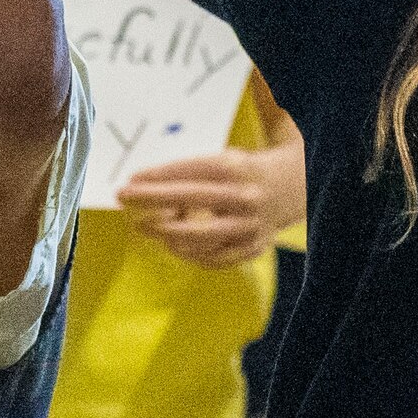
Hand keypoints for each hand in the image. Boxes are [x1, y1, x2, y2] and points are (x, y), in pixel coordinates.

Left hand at [119, 126, 299, 269]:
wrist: (293, 188)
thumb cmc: (244, 172)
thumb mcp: (223, 159)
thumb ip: (188, 171)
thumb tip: (142, 181)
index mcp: (237, 169)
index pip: (190, 172)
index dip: (157, 177)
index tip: (129, 180)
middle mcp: (245, 198)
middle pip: (191, 201)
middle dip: (152, 200)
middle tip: (123, 198)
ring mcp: (250, 226)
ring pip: (199, 237)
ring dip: (165, 233)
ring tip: (144, 226)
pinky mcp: (252, 248)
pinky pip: (212, 258)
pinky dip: (188, 252)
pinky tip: (171, 243)